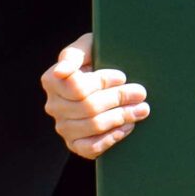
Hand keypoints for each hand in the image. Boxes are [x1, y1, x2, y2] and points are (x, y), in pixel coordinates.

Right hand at [40, 33, 148, 158]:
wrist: (109, 80)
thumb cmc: (98, 58)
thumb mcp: (88, 47)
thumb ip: (73, 54)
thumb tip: (60, 72)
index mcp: (52, 81)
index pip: (77, 87)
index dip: (103, 82)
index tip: (122, 76)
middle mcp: (54, 106)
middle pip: (88, 107)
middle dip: (119, 98)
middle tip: (141, 93)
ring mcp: (63, 127)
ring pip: (93, 126)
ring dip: (122, 117)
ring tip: (142, 109)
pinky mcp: (75, 144)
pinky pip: (90, 148)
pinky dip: (111, 138)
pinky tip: (127, 127)